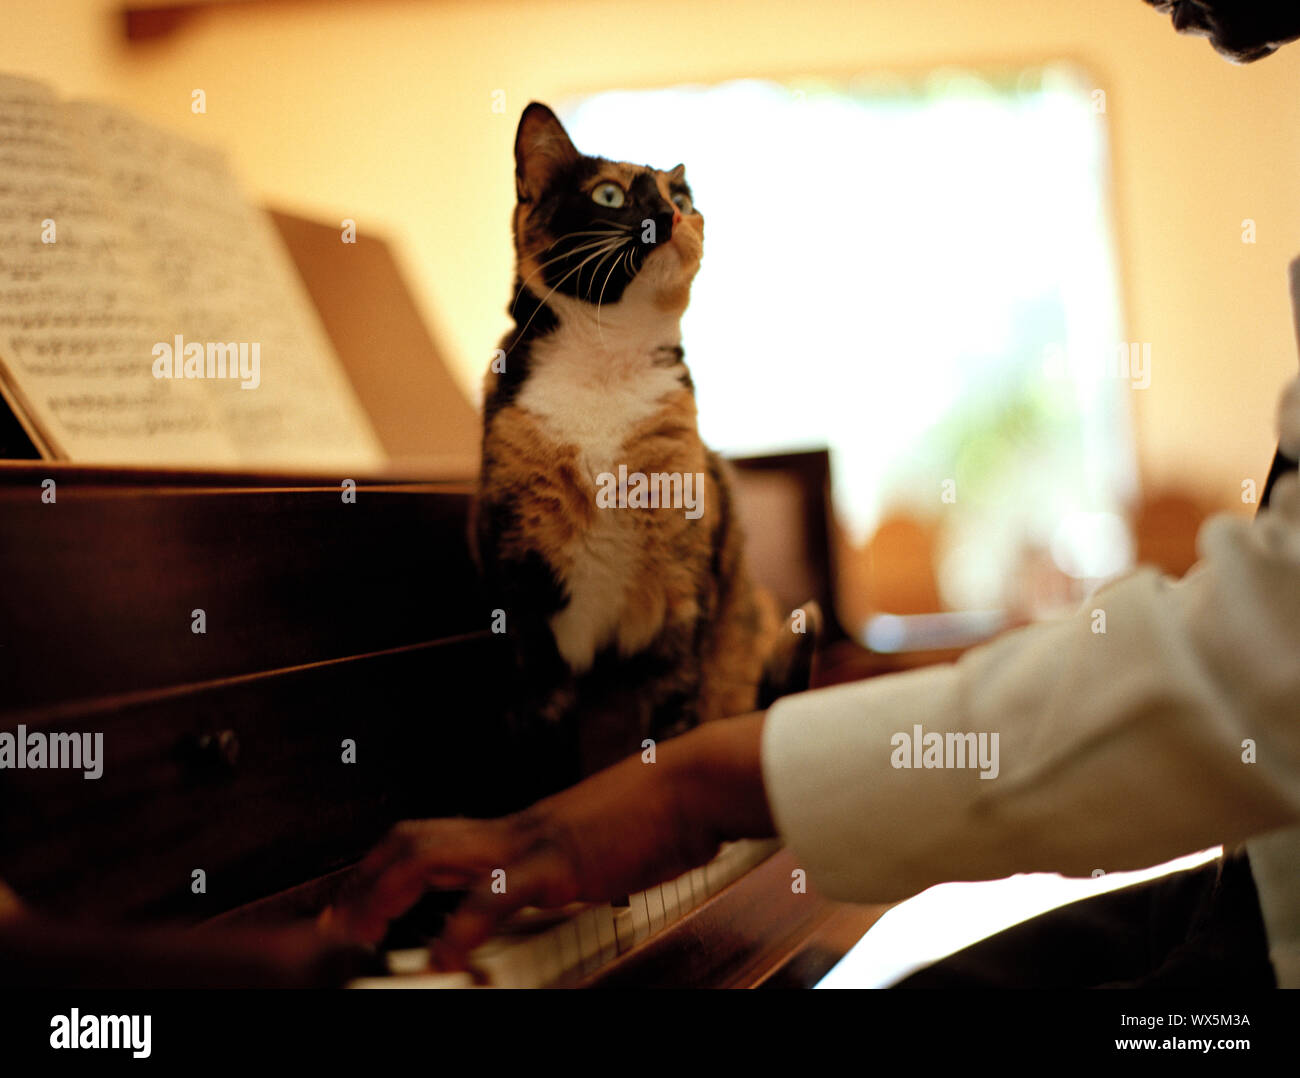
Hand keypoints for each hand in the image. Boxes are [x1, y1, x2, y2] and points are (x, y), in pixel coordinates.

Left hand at [320, 711, 774, 967]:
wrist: (694, 784)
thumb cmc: (656, 813)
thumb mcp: (597, 842)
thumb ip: (566, 864)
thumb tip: (559, 887)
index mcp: (518, 828)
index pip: (431, 836)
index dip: (383, 868)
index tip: (355, 904)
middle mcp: (513, 829)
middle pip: (412, 838)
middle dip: (364, 881)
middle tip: (336, 925)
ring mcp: (532, 842)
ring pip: (434, 854)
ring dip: (387, 893)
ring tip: (362, 934)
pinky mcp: (562, 862)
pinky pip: (497, 893)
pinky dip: (462, 928)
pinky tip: (446, 959)